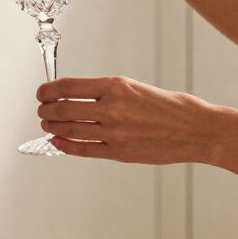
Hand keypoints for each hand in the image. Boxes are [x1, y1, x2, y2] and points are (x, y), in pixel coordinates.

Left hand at [36, 76, 225, 164]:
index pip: (69, 86)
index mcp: (116, 86)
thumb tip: (77, 96)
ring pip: (70, 130)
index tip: (42, 92)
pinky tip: (57, 141)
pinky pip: (83, 150)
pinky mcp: (119, 152)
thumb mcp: (135, 88)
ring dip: (52, 127)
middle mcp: (112, 108)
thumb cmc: (169, 107)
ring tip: (47, 124)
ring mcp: (114, 132)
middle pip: (64, 109)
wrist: (195, 129)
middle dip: (47, 109)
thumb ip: (106, 92)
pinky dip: (65, 145)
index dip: (49, 90)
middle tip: (42, 110)